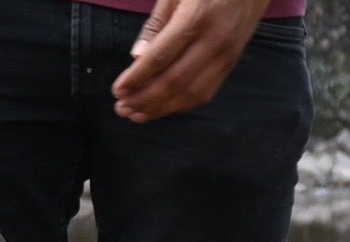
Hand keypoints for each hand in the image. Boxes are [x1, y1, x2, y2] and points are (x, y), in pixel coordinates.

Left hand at [111, 0, 270, 122]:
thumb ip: (156, 24)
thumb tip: (137, 57)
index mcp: (195, 18)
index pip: (160, 57)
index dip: (137, 78)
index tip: (118, 90)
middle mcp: (213, 41)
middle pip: (174, 81)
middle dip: (145, 99)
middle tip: (122, 108)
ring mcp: (225, 57)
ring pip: (190, 94)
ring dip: (160, 109)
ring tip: (136, 115)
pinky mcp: (230, 66)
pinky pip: (204, 94)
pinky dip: (180, 106)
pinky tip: (162, 109)